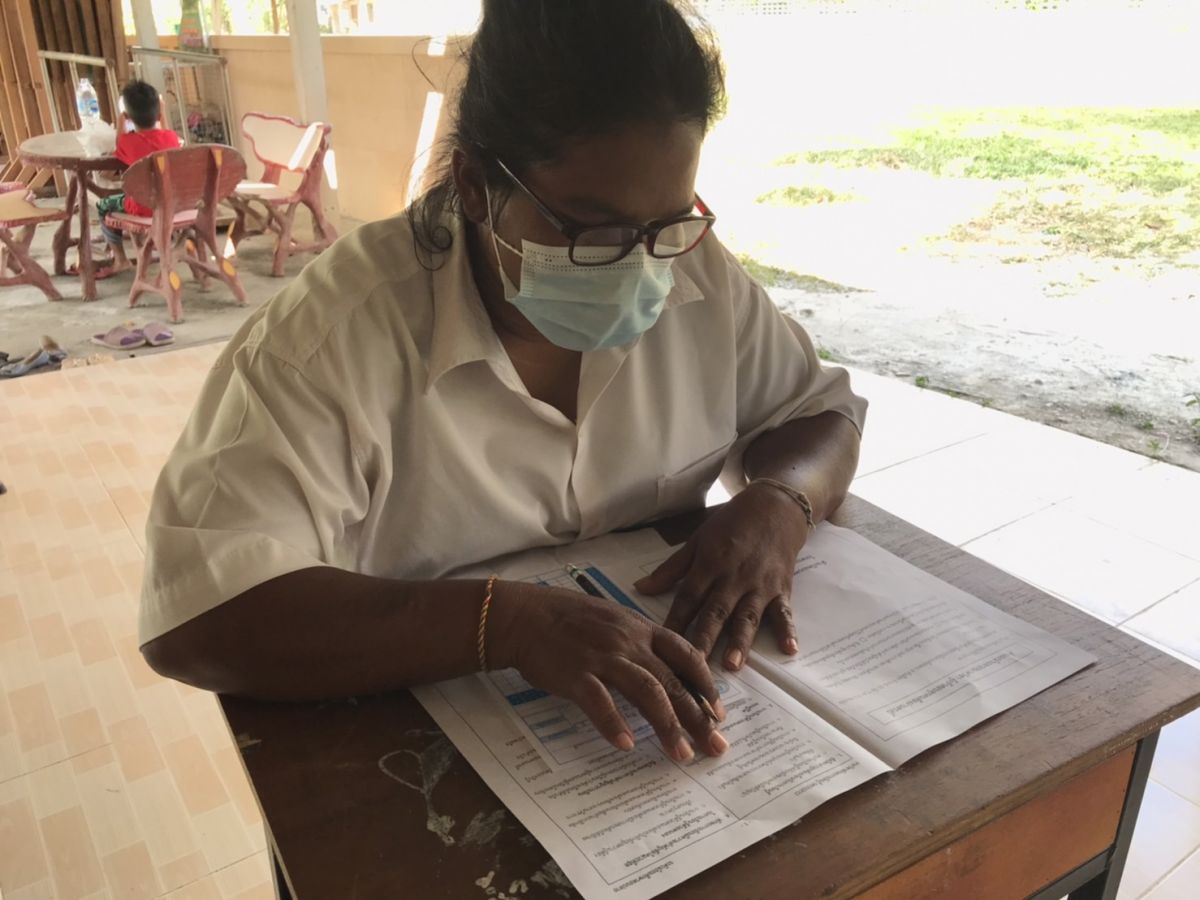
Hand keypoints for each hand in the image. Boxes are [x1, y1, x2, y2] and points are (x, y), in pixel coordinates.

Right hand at [490, 582, 727, 760]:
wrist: (527, 615)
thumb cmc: (570, 618)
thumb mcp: (615, 620)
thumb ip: (642, 642)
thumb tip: (668, 670)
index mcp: (641, 629)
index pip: (686, 655)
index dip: (706, 685)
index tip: (719, 712)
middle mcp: (629, 643)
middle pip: (674, 681)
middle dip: (698, 717)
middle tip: (716, 746)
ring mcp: (603, 658)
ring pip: (647, 692)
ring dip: (668, 726)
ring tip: (682, 753)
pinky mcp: (576, 675)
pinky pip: (599, 702)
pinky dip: (614, 724)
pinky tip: (627, 745)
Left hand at [635, 483, 807, 670]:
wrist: (774, 507)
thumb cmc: (731, 523)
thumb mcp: (697, 540)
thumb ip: (670, 569)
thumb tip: (640, 588)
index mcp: (709, 565)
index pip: (688, 597)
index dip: (675, 620)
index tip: (662, 644)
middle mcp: (733, 578)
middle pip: (715, 612)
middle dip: (704, 639)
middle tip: (694, 666)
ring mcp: (758, 585)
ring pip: (747, 616)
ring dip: (740, 641)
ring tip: (733, 664)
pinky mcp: (781, 588)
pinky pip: (784, 611)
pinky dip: (788, 629)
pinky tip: (790, 649)